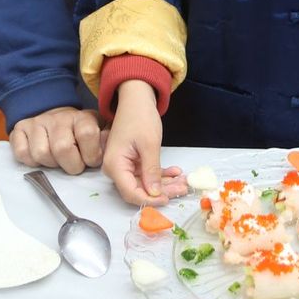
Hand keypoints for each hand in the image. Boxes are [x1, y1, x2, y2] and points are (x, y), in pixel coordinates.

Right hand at [10, 106, 102, 174]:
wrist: (55, 117)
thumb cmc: (79, 132)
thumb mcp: (100, 132)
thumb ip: (107, 140)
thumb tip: (105, 146)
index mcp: (81, 117)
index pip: (87, 134)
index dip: (91, 154)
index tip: (91, 160)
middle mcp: (58, 117)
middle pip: (62, 148)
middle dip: (71, 165)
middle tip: (74, 165)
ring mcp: (37, 122)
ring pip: (41, 154)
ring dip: (51, 164)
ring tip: (58, 160)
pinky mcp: (19, 129)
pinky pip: (22, 153)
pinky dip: (32, 162)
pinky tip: (42, 157)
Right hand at [102, 79, 187, 206]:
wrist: (136, 99)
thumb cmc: (140, 117)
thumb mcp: (149, 144)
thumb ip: (151, 171)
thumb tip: (154, 194)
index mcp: (115, 165)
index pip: (130, 192)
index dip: (149, 199)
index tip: (168, 199)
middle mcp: (115, 168)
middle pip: (138, 189)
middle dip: (162, 191)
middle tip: (183, 188)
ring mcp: (123, 166)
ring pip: (145, 183)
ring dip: (164, 184)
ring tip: (183, 181)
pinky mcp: (131, 162)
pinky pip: (146, 174)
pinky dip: (161, 174)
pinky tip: (175, 172)